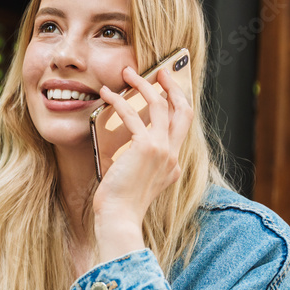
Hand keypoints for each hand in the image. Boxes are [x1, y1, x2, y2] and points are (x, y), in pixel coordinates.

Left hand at [92, 65, 193, 261]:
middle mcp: (172, 156)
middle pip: (183, 111)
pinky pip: (133, 115)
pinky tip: (106, 94)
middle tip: (161, 71)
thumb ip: (138, 164)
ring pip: (161, 105)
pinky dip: (118, 100)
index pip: (181, 128)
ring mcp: (162, 151)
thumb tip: (125, 147)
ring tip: (128, 73)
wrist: (119, 218)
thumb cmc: (120, 204)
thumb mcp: (136, 181)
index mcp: (172, 165)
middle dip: (174, 86)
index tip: (165, 90)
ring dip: (144, 84)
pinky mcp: (146, 148)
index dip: (175, 105)